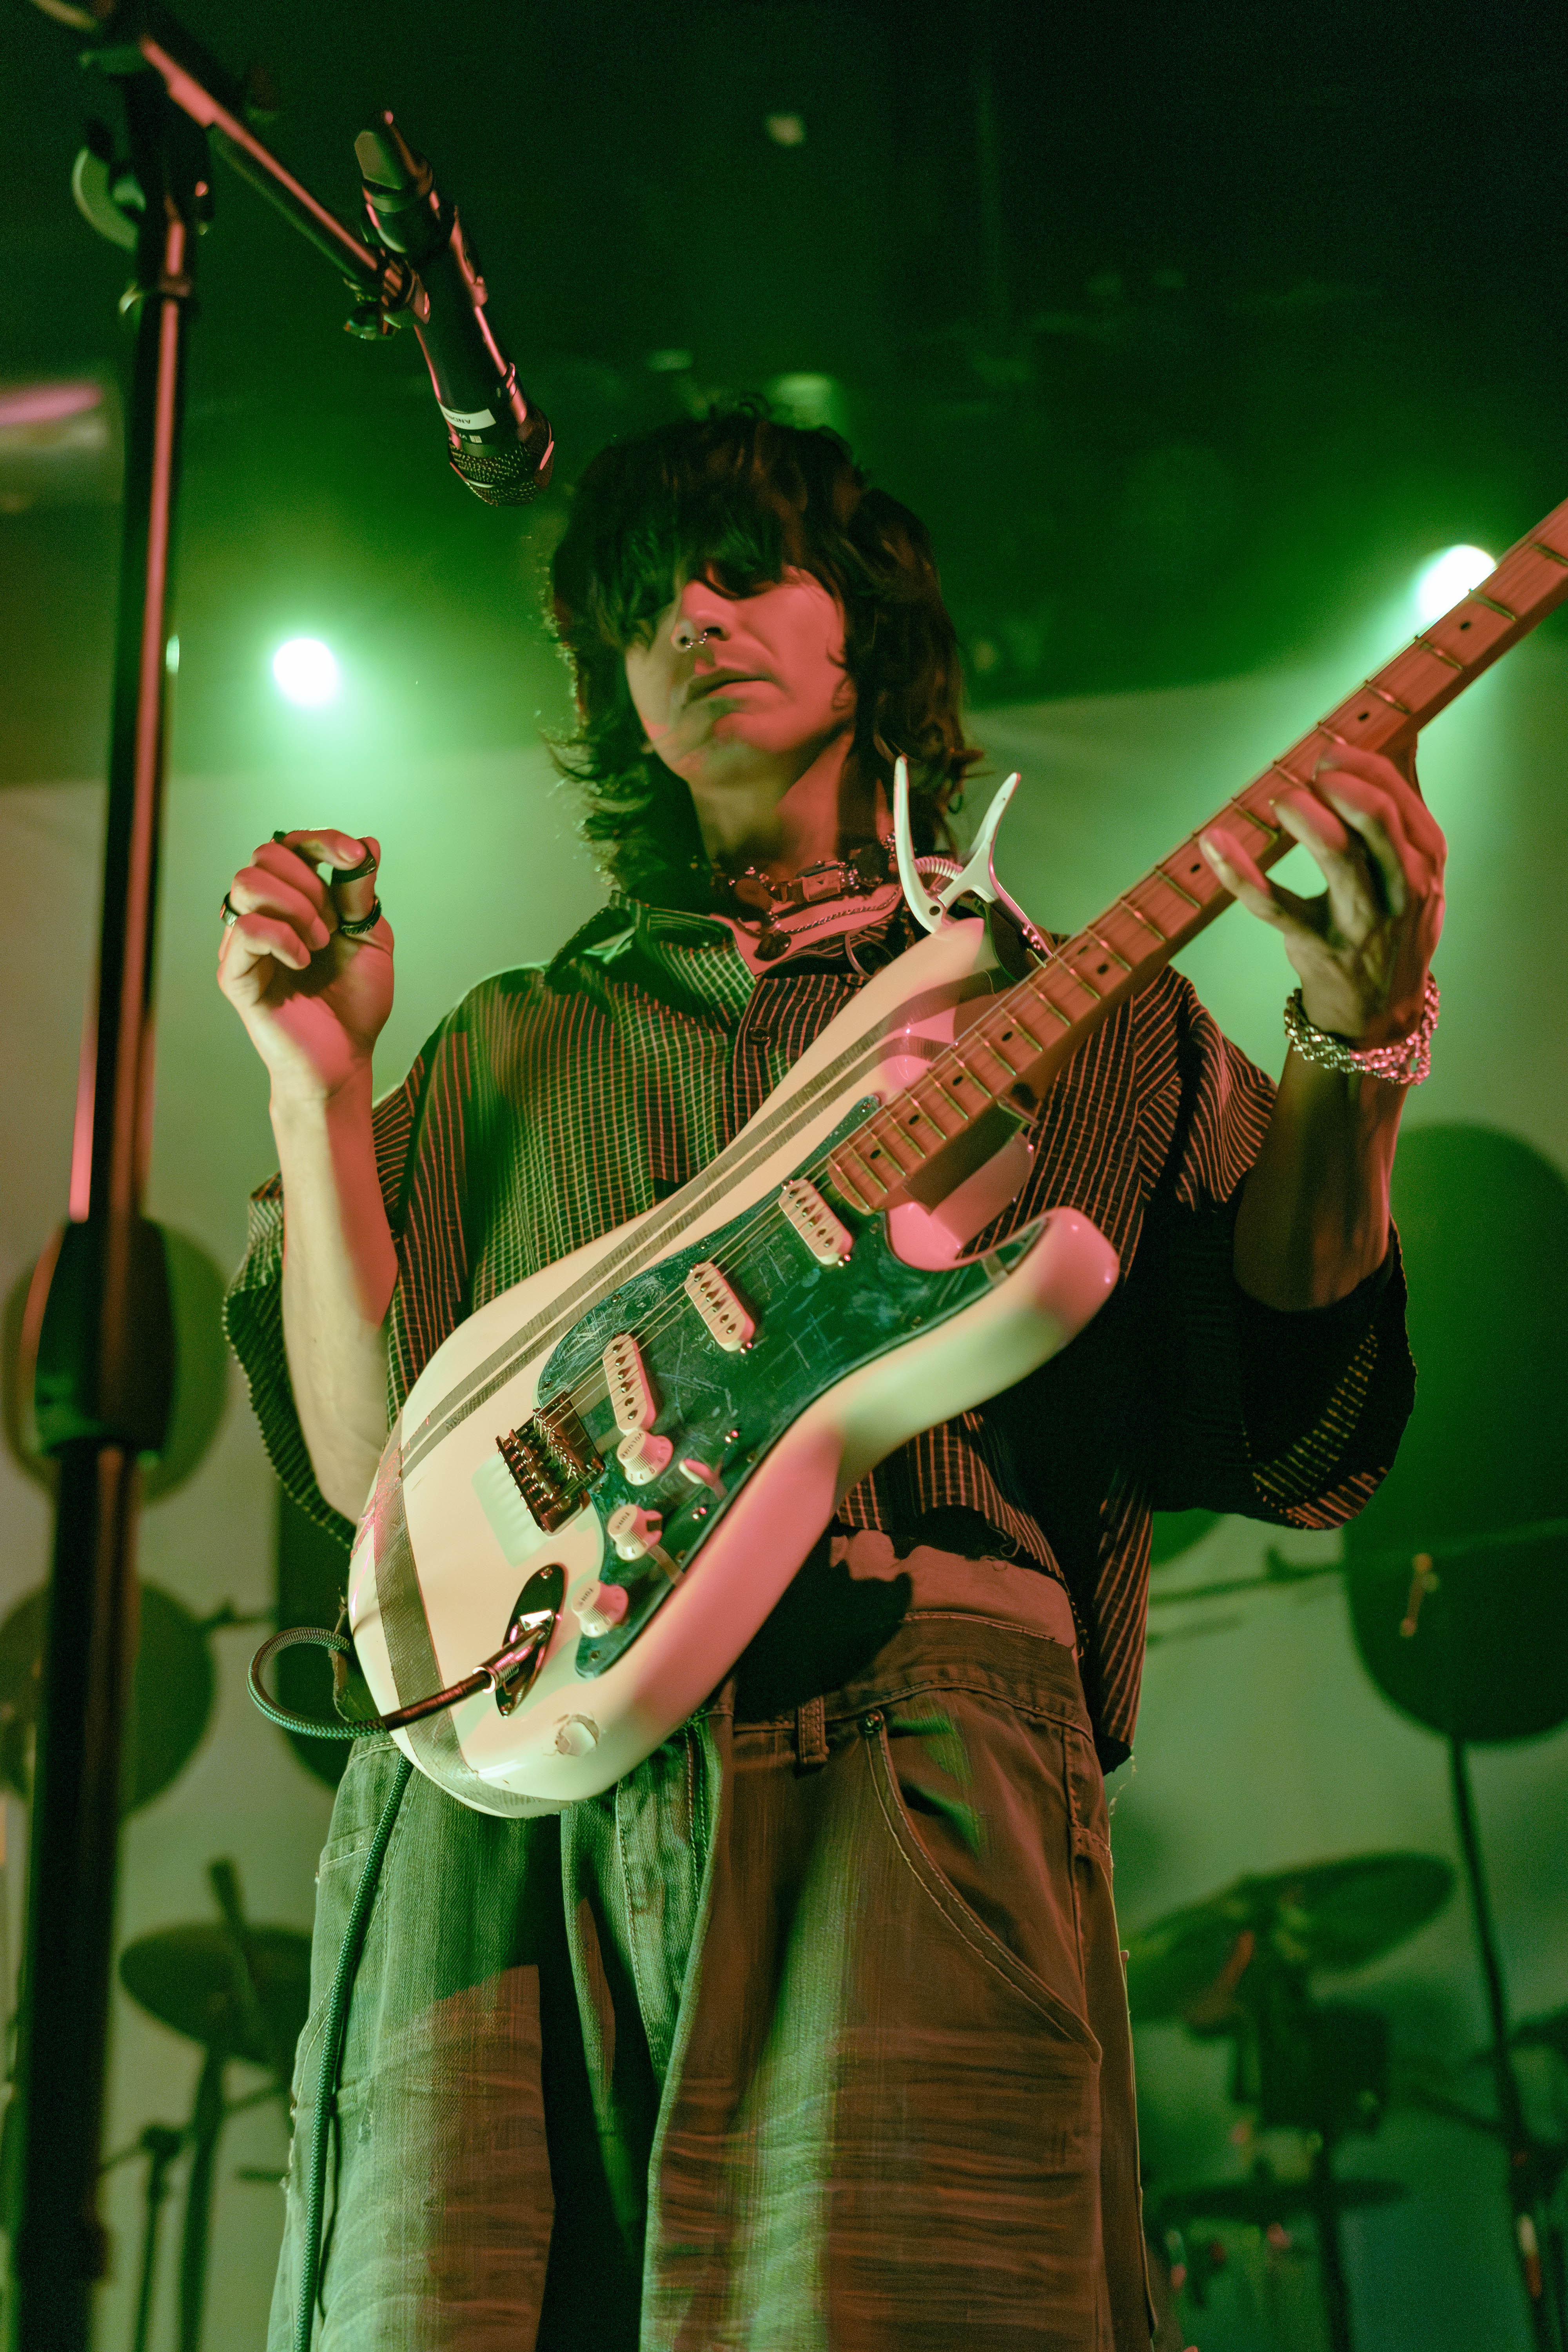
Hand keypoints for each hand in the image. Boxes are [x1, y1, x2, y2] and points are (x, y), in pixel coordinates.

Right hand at [217, 829, 392, 1102]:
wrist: (346, 1059)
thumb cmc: (355, 1004)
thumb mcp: (371, 939)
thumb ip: (361, 894)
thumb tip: (367, 843)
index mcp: (292, 902)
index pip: (291, 846)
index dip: (324, 841)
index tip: (357, 858)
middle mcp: (262, 916)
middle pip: (264, 856)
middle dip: (308, 880)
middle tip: (332, 924)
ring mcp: (244, 944)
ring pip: (246, 883)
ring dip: (294, 906)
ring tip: (319, 943)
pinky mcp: (236, 974)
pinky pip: (246, 929)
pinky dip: (283, 937)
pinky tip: (304, 961)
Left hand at [1199, 745, 1444, 1045]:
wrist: (1380, 1011)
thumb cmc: (1392, 924)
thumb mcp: (1415, 869)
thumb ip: (1402, 806)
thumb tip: (1396, 736)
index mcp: (1425, 860)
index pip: (1399, 798)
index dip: (1361, 766)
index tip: (1328, 752)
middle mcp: (1400, 889)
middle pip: (1377, 821)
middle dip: (1341, 784)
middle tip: (1311, 772)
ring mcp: (1358, 921)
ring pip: (1336, 857)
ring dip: (1304, 817)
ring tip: (1281, 799)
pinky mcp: (1314, 946)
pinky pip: (1272, 905)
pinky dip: (1237, 870)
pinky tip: (1214, 841)